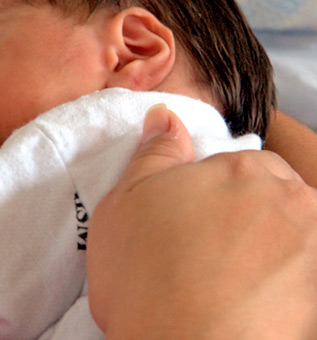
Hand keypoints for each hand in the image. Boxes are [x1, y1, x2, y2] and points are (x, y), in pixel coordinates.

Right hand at [87, 105, 316, 339]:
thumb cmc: (146, 279)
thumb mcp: (126, 201)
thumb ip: (154, 153)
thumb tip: (166, 118)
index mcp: (247, 172)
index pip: (241, 166)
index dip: (210, 192)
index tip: (187, 219)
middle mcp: (295, 208)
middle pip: (272, 200)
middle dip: (243, 217)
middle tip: (200, 251)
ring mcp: (314, 259)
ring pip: (288, 242)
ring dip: (262, 255)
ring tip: (217, 284)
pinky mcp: (316, 306)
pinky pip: (296, 285)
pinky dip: (272, 291)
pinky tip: (237, 306)